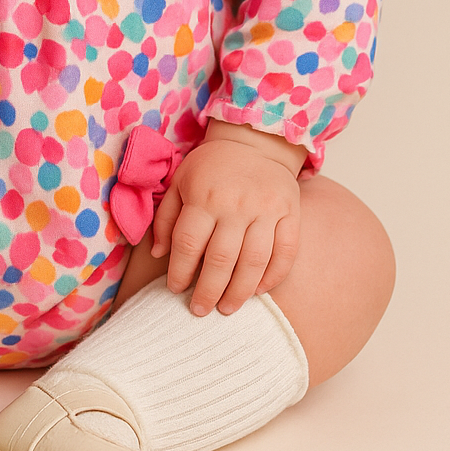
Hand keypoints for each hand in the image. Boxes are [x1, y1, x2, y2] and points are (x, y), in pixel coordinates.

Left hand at [150, 125, 301, 316]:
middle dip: (208, 291)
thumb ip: (167, 218)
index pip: (188, 244)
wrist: (254, 140)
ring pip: (254, 262)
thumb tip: (158, 255)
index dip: (179, 272)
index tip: (175, 289)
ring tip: (227, 308)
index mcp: (204, 196)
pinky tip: (259, 291)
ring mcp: (267, 209)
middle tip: (200, 310)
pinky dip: (273, 277)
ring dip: (240, 292)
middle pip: (220, 260)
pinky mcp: (291, 213)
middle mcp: (236, 204)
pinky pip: (286, 253)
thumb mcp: (180, 181)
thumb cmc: (211, 166)